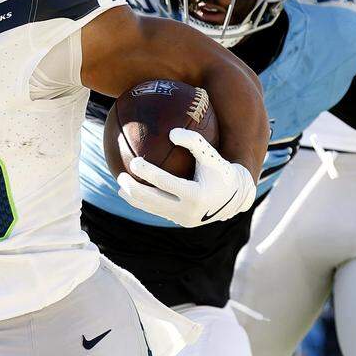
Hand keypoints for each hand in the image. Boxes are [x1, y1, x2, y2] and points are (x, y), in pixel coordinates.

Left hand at [116, 128, 255, 227]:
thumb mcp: (211, 155)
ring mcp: (182, 219)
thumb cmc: (221, 170)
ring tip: (120, 187)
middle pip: (152, 201)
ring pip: (152, 209)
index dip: (147, 173)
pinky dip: (144, 202)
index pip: (165, 184)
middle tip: (120, 176)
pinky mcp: (180, 222)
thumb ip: (194, 142)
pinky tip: (133, 193)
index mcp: (195, 195)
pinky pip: (157, 211)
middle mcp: (187, 211)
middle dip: (133, 190)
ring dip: (134, 199)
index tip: (134, 162)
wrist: (235, 197)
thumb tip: (171, 132)